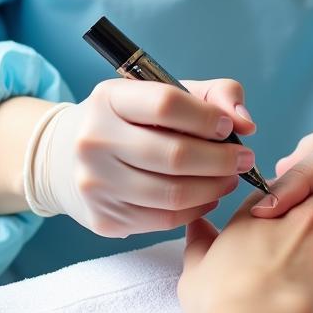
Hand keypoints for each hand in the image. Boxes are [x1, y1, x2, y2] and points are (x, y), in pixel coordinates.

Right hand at [23, 78, 255, 236]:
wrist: (67, 157)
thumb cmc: (130, 120)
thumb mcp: (162, 92)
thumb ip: (212, 95)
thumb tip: (244, 122)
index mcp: (109, 99)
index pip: (167, 104)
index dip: (207, 117)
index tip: (228, 127)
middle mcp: (95, 140)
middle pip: (175, 155)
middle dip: (221, 159)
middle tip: (244, 158)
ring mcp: (96, 183)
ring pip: (173, 194)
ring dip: (215, 188)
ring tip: (230, 178)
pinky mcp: (103, 218)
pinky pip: (164, 220)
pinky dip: (196, 210)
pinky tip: (207, 196)